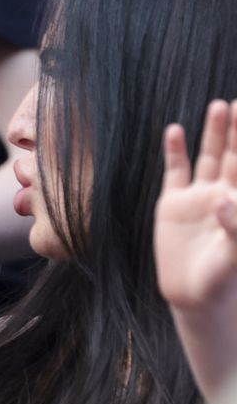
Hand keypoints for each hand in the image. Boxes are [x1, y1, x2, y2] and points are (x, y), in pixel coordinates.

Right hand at [156, 100, 236, 313]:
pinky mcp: (173, 204)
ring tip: (219, 106)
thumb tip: (221, 197)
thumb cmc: (225, 278)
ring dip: (214, 132)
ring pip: (208, 156)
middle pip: (234, 154)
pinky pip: (175, 171)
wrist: (194, 296)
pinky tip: (176, 131)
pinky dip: (175, 152)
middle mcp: (224, 193)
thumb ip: (234, 225)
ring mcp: (198, 197)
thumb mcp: (236, 255)